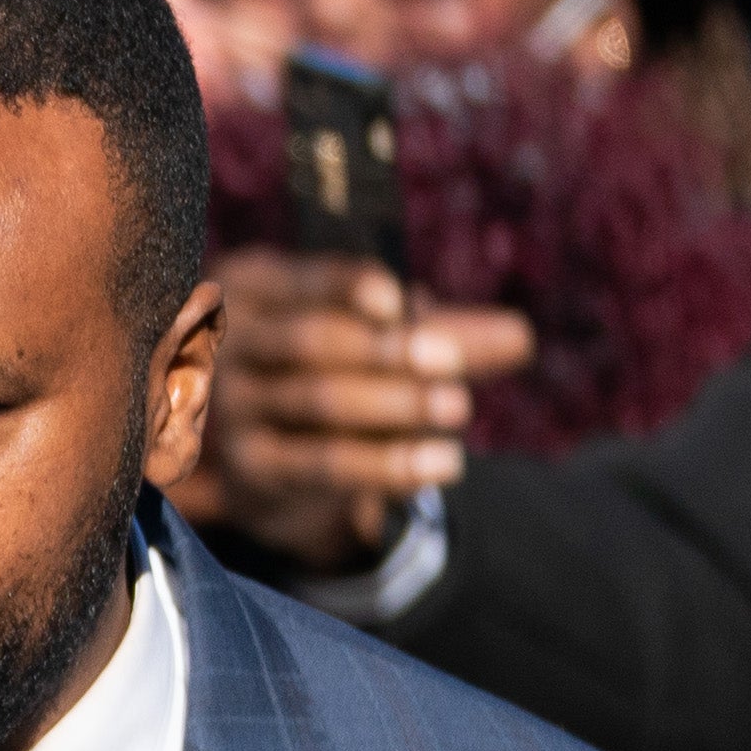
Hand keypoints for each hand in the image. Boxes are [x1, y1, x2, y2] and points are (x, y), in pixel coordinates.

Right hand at [201, 255, 540, 567]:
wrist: (268, 458)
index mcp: (253, 288)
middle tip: (454, 364)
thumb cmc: (330, 370)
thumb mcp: (376, 339)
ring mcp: (231, 409)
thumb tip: (522, 336)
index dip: (346, 288)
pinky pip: (321, 464)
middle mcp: (228, 345)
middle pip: (310, 342)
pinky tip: (440, 463)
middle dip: (386, 351)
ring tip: (457, 408)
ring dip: (396, 406)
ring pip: (318, 402)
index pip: (300, 281)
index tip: (399, 302)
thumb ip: (442, 332)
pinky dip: (386, 465)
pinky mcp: (249, 468)